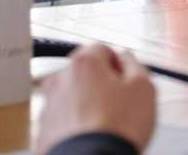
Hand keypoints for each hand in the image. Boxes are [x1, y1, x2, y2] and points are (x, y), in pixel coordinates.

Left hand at [36, 44, 156, 152]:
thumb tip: (128, 58)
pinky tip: (91, 138)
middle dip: (101, 84)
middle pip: (84, 73)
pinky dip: (75, 126)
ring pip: (72, 97)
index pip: (102, 49)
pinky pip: (63, 121)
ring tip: (105, 126)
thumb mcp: (143, 88)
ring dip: (86, 106)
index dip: (119, 64)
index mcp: (84, 64)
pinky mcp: (44, 130)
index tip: (127, 79)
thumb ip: (135, 64)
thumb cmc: (115, 130)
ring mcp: (49, 106)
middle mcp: (60, 80)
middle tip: (119, 104)